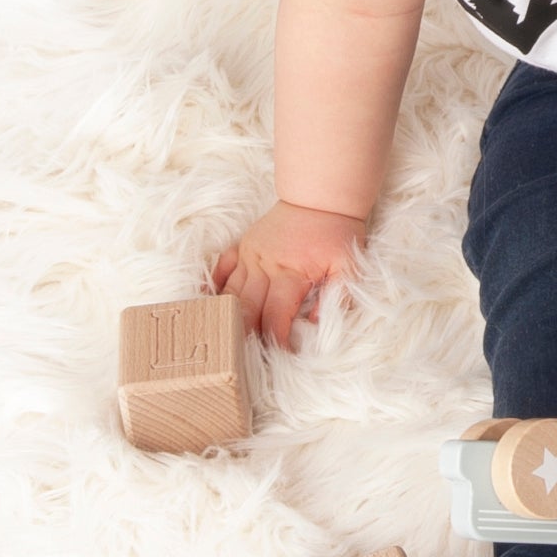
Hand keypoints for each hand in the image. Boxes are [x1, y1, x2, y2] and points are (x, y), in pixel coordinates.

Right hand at [208, 199, 366, 351]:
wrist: (321, 198)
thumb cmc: (336, 233)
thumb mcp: (348, 265)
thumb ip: (337, 296)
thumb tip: (315, 324)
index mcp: (289, 274)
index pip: (275, 317)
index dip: (275, 340)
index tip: (276, 358)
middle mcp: (263, 266)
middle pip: (246, 310)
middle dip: (245, 336)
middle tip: (244, 358)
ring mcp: (249, 255)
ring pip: (230, 293)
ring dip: (227, 317)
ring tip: (224, 340)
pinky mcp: (243, 246)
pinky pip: (221, 268)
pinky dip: (213, 287)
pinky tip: (208, 306)